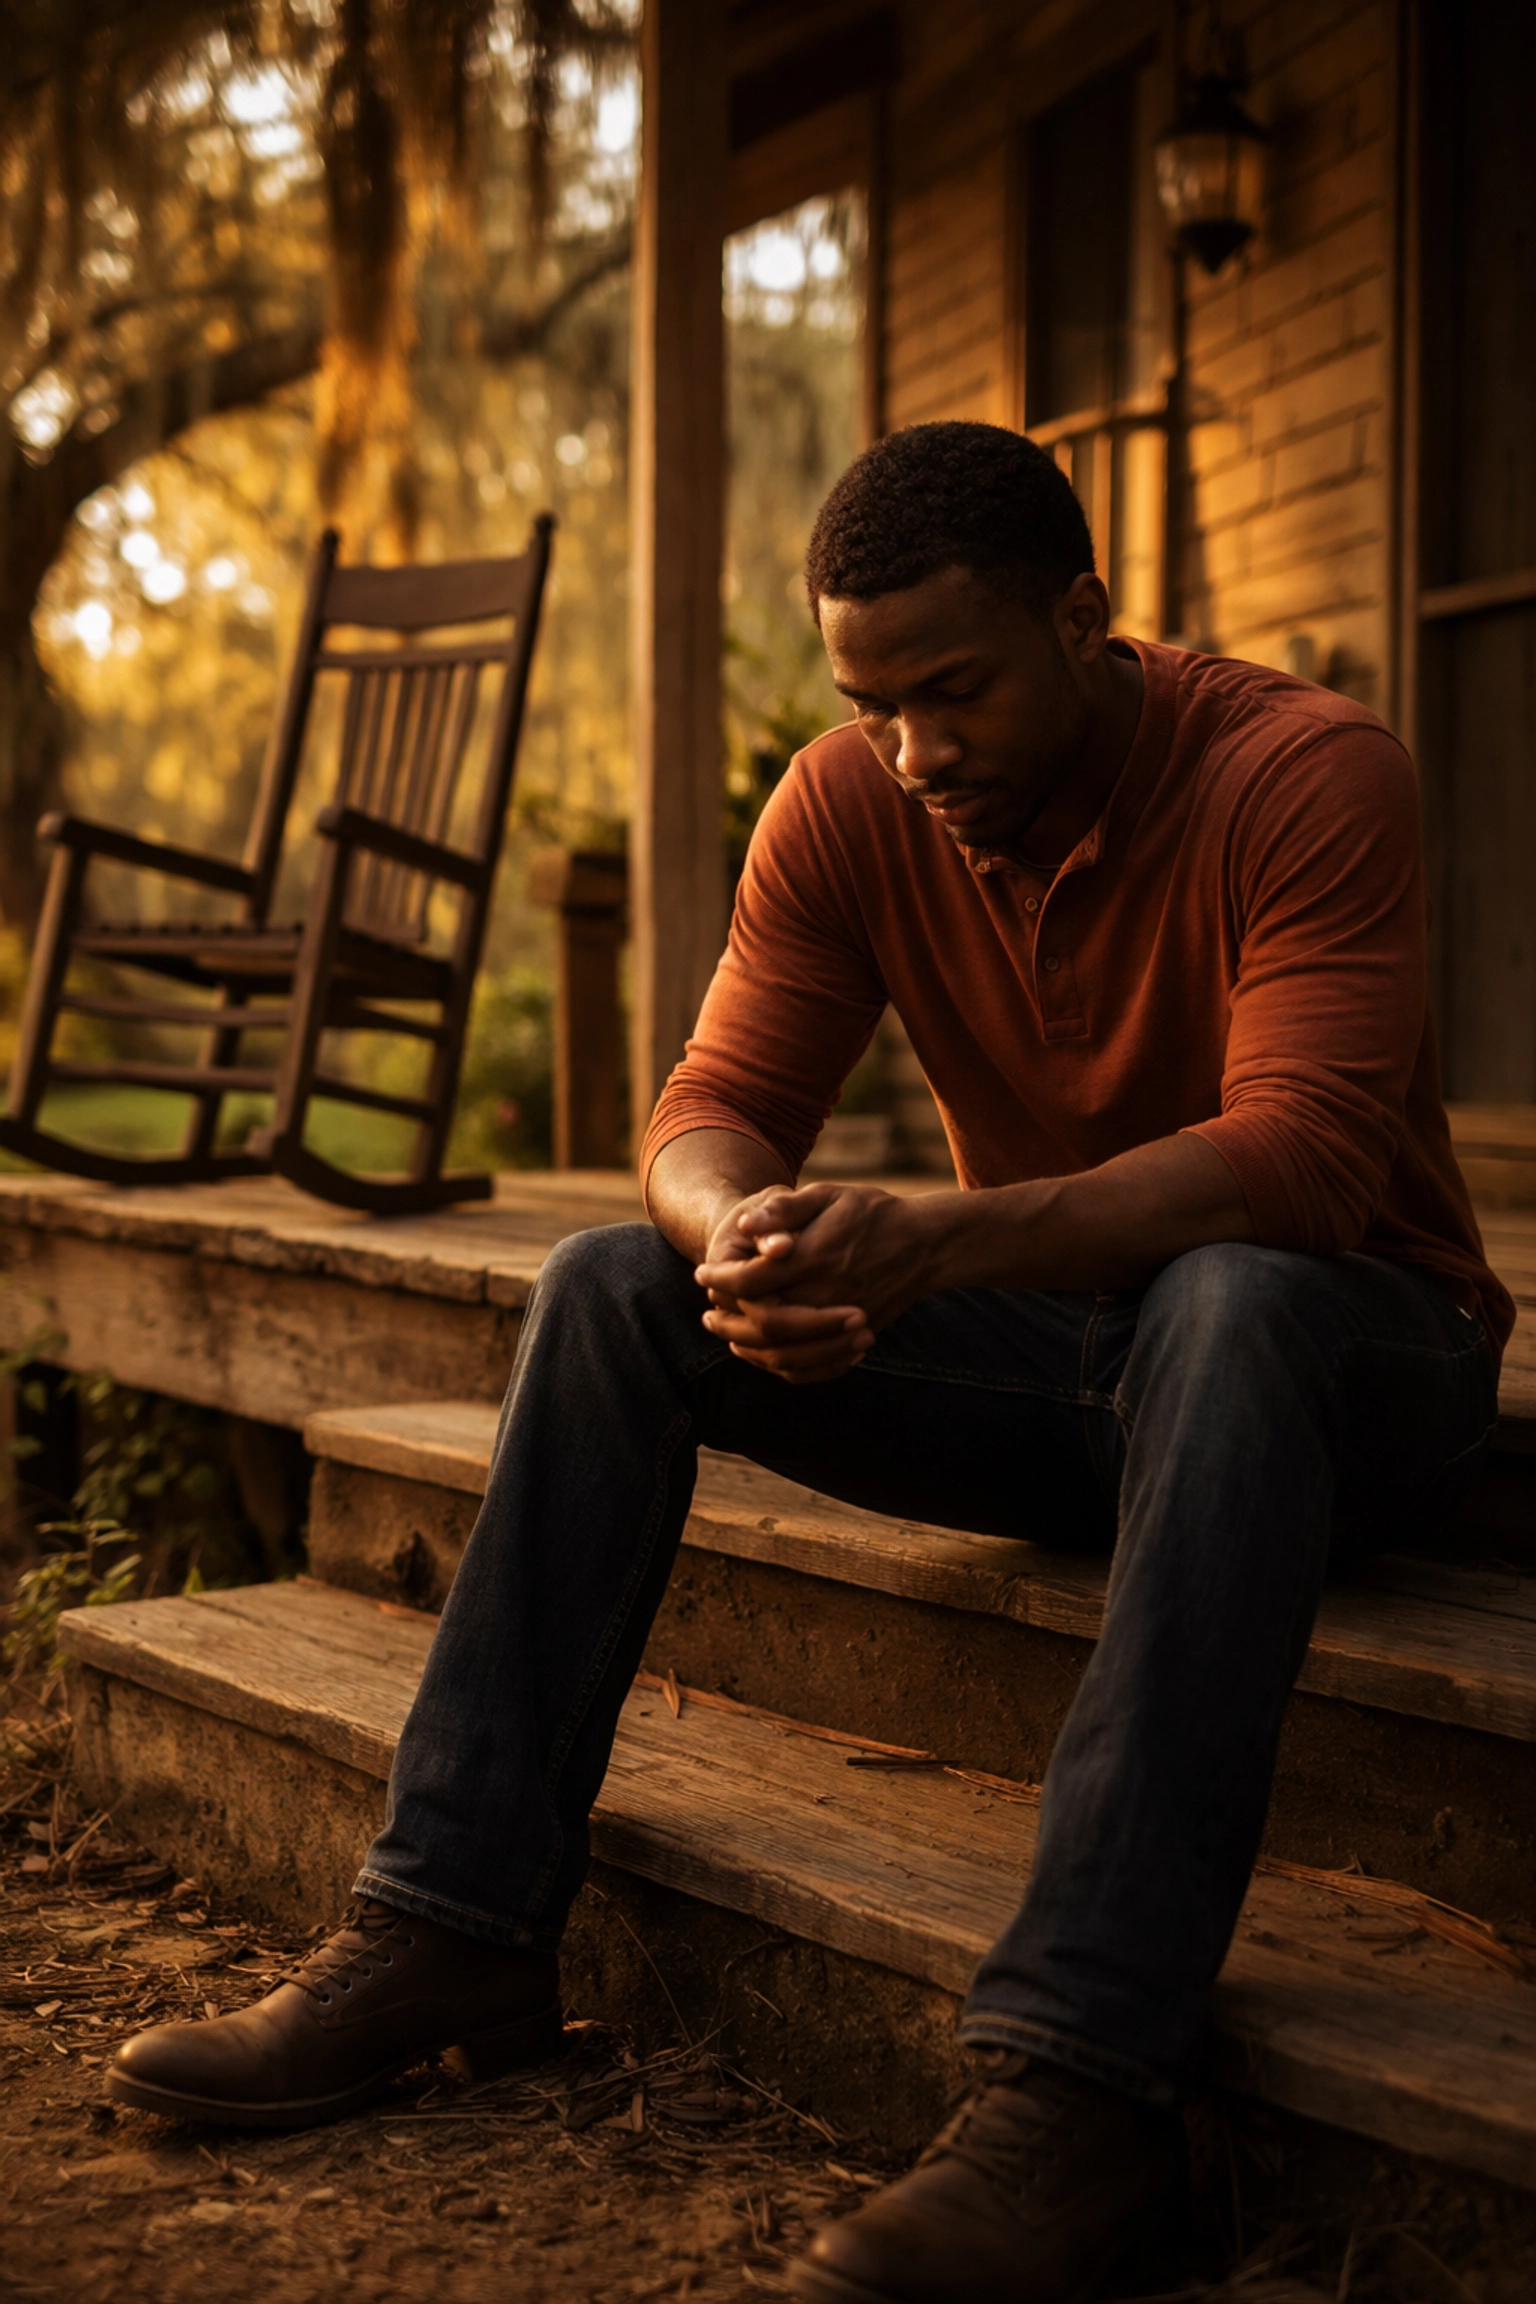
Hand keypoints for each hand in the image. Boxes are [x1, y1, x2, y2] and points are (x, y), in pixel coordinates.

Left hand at [696, 1182, 941, 1383]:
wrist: (926, 1244)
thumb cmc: (873, 1213)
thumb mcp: (828, 1196)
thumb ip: (784, 1209)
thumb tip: (744, 1225)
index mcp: (812, 1257)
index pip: (750, 1278)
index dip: (720, 1277)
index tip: (701, 1273)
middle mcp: (824, 1294)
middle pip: (760, 1320)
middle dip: (726, 1318)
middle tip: (705, 1314)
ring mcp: (840, 1320)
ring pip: (782, 1349)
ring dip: (747, 1346)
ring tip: (727, 1336)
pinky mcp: (853, 1337)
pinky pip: (812, 1364)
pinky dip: (781, 1365)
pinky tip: (764, 1354)